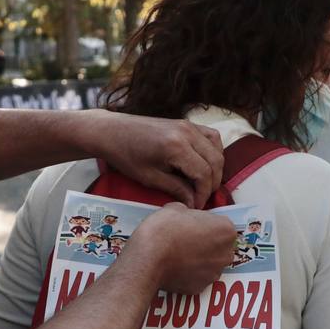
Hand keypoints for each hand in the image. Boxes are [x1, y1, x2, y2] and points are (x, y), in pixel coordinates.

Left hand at [90, 112, 223, 207]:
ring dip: (215, 167)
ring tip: (204, 183)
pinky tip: (205, 163)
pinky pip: (211, 136)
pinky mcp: (186, 123)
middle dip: (212, 183)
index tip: (197, 205)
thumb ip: (176, 188)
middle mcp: (187, 133)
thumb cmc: (126, 156)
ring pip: (217, 148)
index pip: (204, 174)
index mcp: (176, 147)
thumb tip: (194, 202)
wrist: (112, 132)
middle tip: (201, 197)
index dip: (204, 193)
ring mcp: (188, 125)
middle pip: (215, 161)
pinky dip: (213, 151)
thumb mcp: (150, 178)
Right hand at [128, 203, 237, 293]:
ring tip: (178, 254)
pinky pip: (197, 277)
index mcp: (226, 230)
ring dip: (198, 259)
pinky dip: (189, 273)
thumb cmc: (164, 229)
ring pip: (209, 263)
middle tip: (186, 239)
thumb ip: (188, 213)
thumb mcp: (176, 208)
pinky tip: (175, 266)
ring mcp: (214, 273)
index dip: (205, 223)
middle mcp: (225, 254)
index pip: (220, 224)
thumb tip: (186, 217)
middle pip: (219, 246)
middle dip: (206, 243)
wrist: (148, 258)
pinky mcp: (200, 288)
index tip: (192, 225)